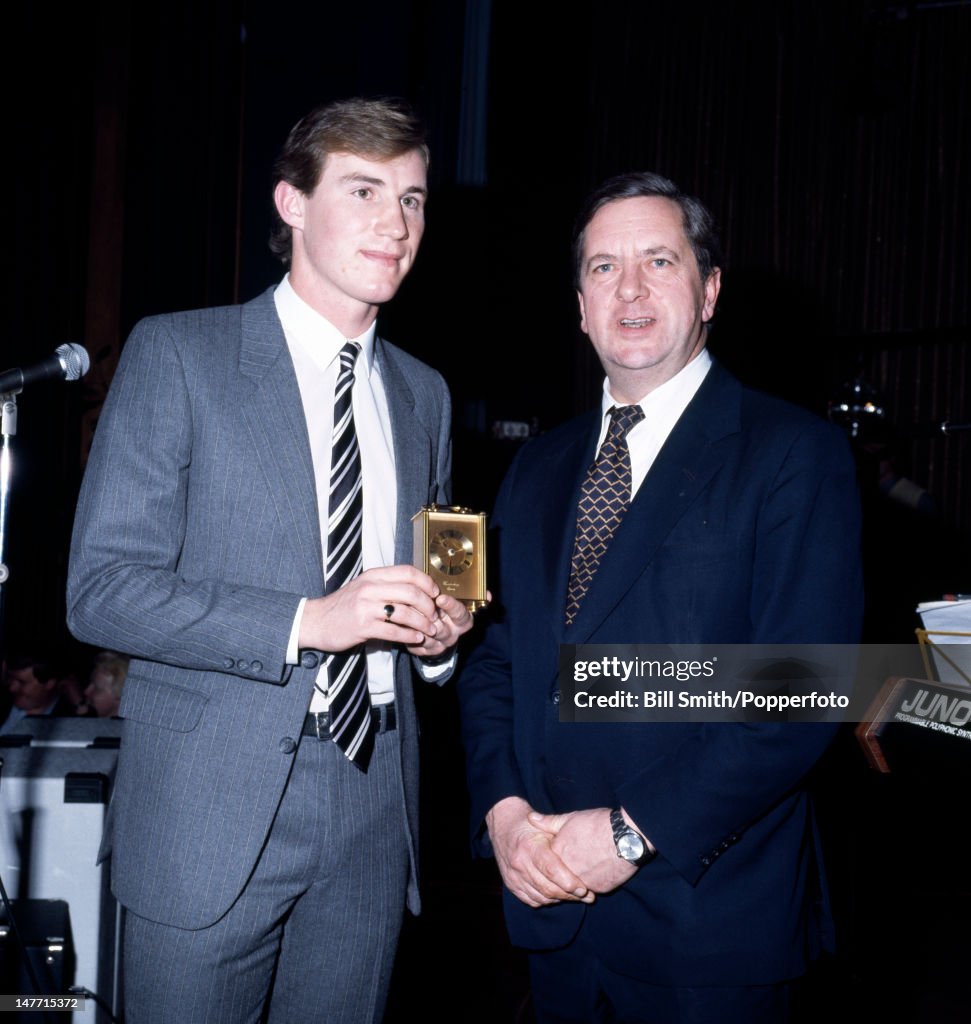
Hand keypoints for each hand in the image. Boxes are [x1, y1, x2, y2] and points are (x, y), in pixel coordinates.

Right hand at [299, 565, 443, 651]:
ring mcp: (366, 607)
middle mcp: (370, 588)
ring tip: (431, 630)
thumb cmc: (344, 605)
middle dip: (429, 606)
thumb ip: (387, 585)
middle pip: (411, 592)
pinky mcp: (363, 626)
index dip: (427, 582)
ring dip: (423, 623)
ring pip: (405, 612)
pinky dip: (409, 636)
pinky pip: (394, 631)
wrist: (316, 621)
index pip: (408, 572)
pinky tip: (416, 639)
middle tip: (435, 616)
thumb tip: (417, 589)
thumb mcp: (364, 587)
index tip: (436, 594)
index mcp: (373, 575)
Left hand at [404, 591, 477, 657]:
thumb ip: (467, 593)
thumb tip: (488, 594)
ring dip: (417, 627)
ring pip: (427, 638)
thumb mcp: (454, 597)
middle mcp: (452, 633)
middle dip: (432, 620)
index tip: (441, 598)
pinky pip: (416, 645)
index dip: (452, 606)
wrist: (434, 628)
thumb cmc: (444, 607)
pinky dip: (409, 636)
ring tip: (405, 614)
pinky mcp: (426, 651)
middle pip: (444, 630)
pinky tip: (402, 626)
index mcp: (462, 620)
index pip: (462, 614)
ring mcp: (439, 644)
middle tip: (418, 611)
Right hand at [486, 796, 592, 907]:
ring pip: (541, 897)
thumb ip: (562, 837)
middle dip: (569, 895)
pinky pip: (532, 900)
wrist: (504, 826)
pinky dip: (547, 900)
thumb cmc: (530, 826)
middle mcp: (519, 863)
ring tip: (576, 897)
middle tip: (587, 896)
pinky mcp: (511, 885)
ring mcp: (513, 876)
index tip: (584, 888)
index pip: (551, 870)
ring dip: (560, 899)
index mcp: (529, 846)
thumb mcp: (545, 825)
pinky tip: (558, 895)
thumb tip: (584, 844)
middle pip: (547, 888)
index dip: (569, 882)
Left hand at [528, 807, 639, 894]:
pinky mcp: (599, 889)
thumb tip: (531, 819)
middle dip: (560, 876)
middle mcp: (567, 870)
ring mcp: (583, 882)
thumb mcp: (571, 818)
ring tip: (583, 873)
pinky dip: (591, 885)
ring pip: (573, 889)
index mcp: (557, 852)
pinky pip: (591, 890)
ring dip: (574, 884)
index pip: (545, 863)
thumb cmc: (598, 824)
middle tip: (569, 868)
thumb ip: (549, 822)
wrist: (627, 837)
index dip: (549, 860)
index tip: (555, 856)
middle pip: (557, 879)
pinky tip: (596, 875)